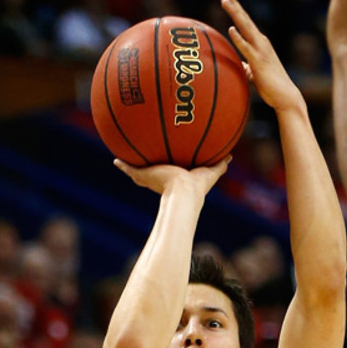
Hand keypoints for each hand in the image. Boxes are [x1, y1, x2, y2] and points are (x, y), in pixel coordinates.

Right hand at [114, 156, 230, 196]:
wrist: (182, 191)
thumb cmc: (196, 187)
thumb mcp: (211, 172)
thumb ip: (220, 165)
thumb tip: (230, 156)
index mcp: (175, 180)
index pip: (171, 174)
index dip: (169, 169)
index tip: (168, 164)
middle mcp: (162, 181)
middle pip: (153, 173)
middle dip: (149, 168)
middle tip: (144, 158)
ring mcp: (151, 179)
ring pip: (139, 172)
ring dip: (132, 167)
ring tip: (123, 158)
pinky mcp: (143, 177)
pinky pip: (130, 170)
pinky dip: (122, 166)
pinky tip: (116, 160)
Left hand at [220, 0, 303, 113]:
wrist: (285, 96)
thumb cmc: (270, 86)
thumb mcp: (254, 73)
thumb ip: (247, 67)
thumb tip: (239, 65)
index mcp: (259, 42)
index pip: (245, 21)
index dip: (236, 8)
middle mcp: (261, 41)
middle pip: (244, 18)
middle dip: (234, 2)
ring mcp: (260, 50)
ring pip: (245, 27)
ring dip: (235, 13)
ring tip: (224, 0)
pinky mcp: (258, 62)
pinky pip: (246, 48)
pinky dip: (239, 38)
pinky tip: (231, 29)